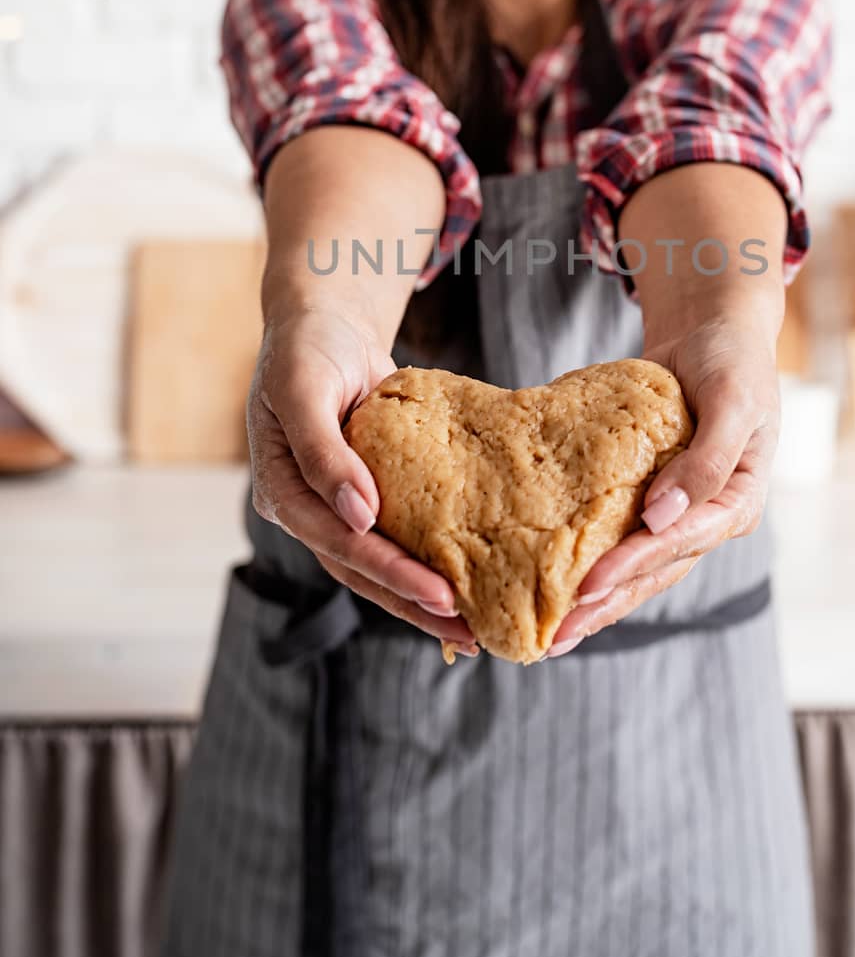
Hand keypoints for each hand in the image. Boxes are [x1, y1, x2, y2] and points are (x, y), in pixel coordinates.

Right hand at [247, 304, 478, 655]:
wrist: (323, 324)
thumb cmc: (307, 349)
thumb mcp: (304, 389)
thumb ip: (324, 452)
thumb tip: (358, 514)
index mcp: (280, 492)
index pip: (338, 544)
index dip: (388, 571)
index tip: (439, 593)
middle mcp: (306, 509)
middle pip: (360, 570)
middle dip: (412, 603)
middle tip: (467, 631)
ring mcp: (335, 506)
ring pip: (377, 565)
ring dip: (420, 598)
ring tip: (471, 630)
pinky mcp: (367, 495)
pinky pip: (396, 536)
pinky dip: (426, 560)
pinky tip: (466, 582)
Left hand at [544, 313, 779, 657]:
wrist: (713, 331)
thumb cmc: (730, 359)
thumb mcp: (733, 400)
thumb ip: (707, 460)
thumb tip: (662, 516)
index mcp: (737, 501)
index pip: (681, 542)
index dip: (634, 565)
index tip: (588, 586)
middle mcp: (709, 517)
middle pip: (655, 571)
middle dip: (607, 603)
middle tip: (556, 636)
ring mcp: (680, 512)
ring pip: (637, 567)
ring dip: (598, 600)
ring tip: (552, 635)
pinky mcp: (652, 498)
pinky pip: (621, 536)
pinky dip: (592, 561)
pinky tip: (557, 587)